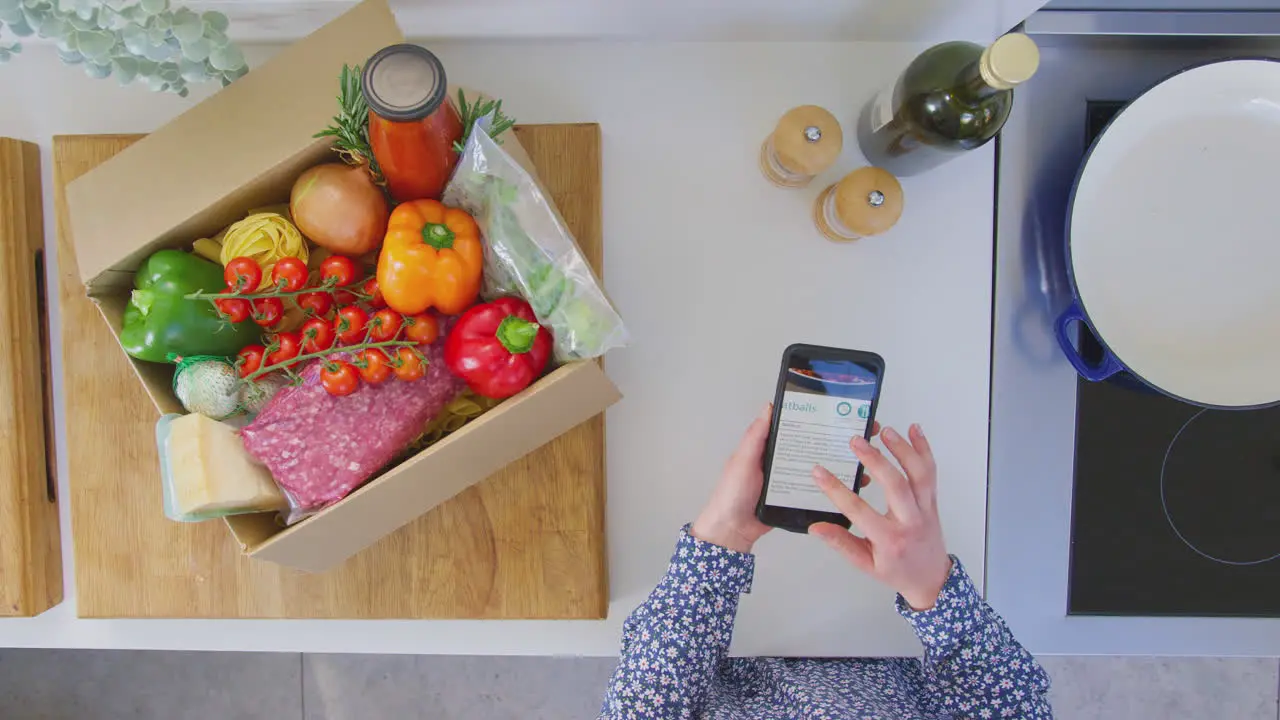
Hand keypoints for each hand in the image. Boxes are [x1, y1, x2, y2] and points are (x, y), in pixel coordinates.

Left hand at [691, 407, 880, 553]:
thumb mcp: (743, 461)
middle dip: (829, 441)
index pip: (791, 427)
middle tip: (853, 435)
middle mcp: (780, 461)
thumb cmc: (732, 494)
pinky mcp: (794, 497)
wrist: (733, 531)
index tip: (832, 411)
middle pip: (808, 446)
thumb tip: (769, 407)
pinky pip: (814, 488)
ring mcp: (789, 479)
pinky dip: (828, 486)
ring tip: (858, 460)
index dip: (809, 418)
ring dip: (834, 464)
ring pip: (815, 467)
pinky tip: (845, 485)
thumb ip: (755, 437)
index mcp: (766, 448)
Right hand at [809, 424, 951, 609]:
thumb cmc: (898, 571)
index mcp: (889, 539)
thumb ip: (842, 544)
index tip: (819, 472)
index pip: (859, 511)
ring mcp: (925, 508)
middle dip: (875, 460)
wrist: (931, 578)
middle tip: (855, 441)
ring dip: (903, 449)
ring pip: (919, 474)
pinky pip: (931, 471)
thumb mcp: (866, 564)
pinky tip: (914, 429)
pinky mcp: (933, 499)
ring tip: (885, 431)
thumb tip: (816, 528)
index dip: (836, 490)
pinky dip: (924, 448)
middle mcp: (910, 521)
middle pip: (895, 485)